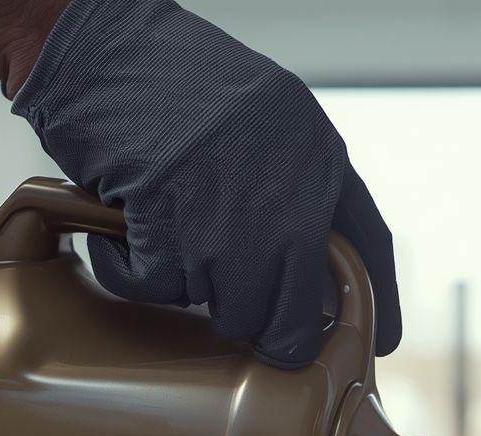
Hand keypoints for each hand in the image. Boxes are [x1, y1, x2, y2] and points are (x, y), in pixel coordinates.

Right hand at [11, 0, 400, 365]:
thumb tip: (309, 266)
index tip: (380, 341)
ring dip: (192, 290)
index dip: (376, 303)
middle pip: (293, 316)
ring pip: (230, 315)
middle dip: (262, 327)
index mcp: (320, 160)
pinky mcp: (173, 242)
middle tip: (229, 308)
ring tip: (165, 233)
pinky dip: (129, 269)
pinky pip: (156, 293)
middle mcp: (290, 201)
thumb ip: (296, 181)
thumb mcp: (269, 115)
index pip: (367, 249)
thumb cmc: (172, 76)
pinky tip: (123, 227)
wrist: (100, 50)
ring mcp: (234, 228)